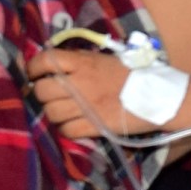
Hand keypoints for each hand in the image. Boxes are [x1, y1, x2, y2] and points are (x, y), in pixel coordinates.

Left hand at [25, 48, 144, 139]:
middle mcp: (80, 83)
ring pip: (51, 113)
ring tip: (62, 111)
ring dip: (53, 113)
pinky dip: (65, 129)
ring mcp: (86, 106)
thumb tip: (55, 63)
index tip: (33, 73)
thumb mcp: (104, 59)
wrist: (157, 95)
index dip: (33, 67)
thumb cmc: (131, 74)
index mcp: (83, 62)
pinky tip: (71, 125)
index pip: (46, 60)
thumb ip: (80, 60)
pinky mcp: (95, 126)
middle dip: (42, 93)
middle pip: (43, 90)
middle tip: (50, 95)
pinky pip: (67, 131)